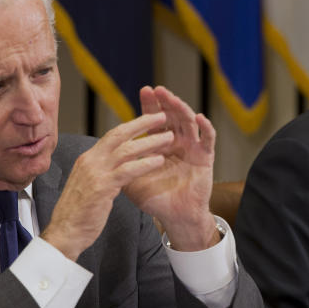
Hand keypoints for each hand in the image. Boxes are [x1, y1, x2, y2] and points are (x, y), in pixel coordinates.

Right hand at [41, 111, 173, 260]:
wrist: (64, 233)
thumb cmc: (79, 214)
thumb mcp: (90, 186)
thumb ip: (102, 173)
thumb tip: (118, 166)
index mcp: (87, 159)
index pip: (112, 136)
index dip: (132, 126)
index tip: (148, 120)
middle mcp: (90, 161)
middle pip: (119, 134)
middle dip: (142, 123)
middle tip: (162, 116)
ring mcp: (95, 173)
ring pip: (126, 150)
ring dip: (150, 142)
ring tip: (169, 138)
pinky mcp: (101, 187)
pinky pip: (128, 170)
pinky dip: (145, 164)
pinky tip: (160, 160)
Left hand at [123, 86, 217, 250]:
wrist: (175, 218)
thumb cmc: (155, 200)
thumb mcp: (132, 181)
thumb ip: (121, 165)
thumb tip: (100, 153)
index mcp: (160, 145)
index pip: (154, 120)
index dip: (150, 105)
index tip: (144, 90)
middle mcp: (177, 143)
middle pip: (172, 116)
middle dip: (165, 102)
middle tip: (158, 90)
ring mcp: (192, 149)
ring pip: (189, 123)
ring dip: (181, 109)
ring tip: (173, 99)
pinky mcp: (206, 158)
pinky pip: (208, 140)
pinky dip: (206, 128)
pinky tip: (199, 118)